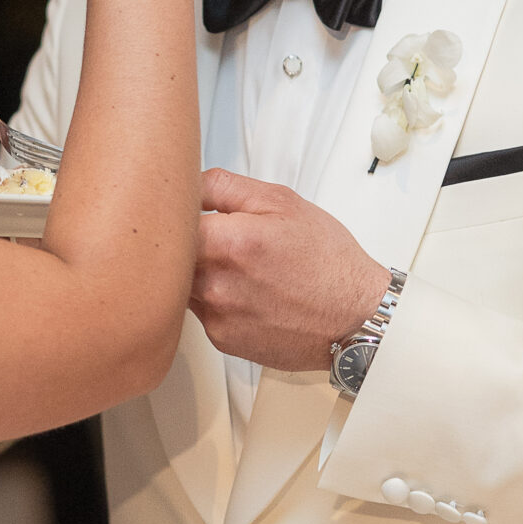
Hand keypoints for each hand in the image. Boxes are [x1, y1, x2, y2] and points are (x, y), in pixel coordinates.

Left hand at [189, 168, 389, 371]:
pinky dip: (212, 298)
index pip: (168, 220)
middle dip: (184, 242)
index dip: (175, 211)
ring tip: (233, 265)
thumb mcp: (283, 202)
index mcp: (231, 243)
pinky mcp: (222, 340)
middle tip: (211, 236)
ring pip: (180, 284)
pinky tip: (242, 292)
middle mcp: (217, 284)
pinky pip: (199, 311)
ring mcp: (217, 315)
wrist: (354, 317)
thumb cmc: (328, 262)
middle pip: (171, 256)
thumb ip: (226, 186)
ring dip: (196, 271)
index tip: (185, 210)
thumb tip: (189, 183)